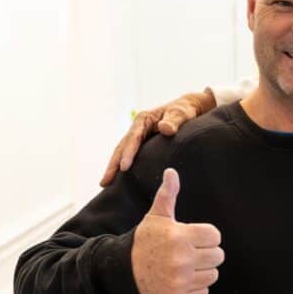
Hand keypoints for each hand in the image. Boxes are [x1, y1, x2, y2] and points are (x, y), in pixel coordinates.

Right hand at [100, 89, 216, 186]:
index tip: (124, 168)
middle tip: (105, 182)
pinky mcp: (142, 144)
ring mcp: (138, 136)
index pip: (133, 138)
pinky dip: (123, 166)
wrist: (188, 109)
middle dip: (112, 165)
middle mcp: (137, 128)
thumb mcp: (181, 114)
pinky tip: (120, 180)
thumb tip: (165, 128)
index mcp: (143, 120)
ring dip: (114, 168)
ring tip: (105, 184)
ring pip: (122, 153)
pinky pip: (130, 155)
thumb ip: (174, 121)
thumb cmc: (184, 110)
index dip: (127, 153)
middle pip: (121, 147)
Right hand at [130, 168, 223, 293]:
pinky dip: (195, 288)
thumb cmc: (144, 241)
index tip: (192, 237)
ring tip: (185, 266)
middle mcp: (181, 260)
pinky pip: (203, 292)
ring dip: (202, 271)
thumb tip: (172, 172)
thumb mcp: (156, 217)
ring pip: (213, 275)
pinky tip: (181, 280)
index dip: (206, 236)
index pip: (215, 236)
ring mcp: (180, 281)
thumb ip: (168, 195)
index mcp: (179, 237)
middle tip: (190, 252)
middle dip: (207, 253)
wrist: (122, 272)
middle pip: (218, 256)